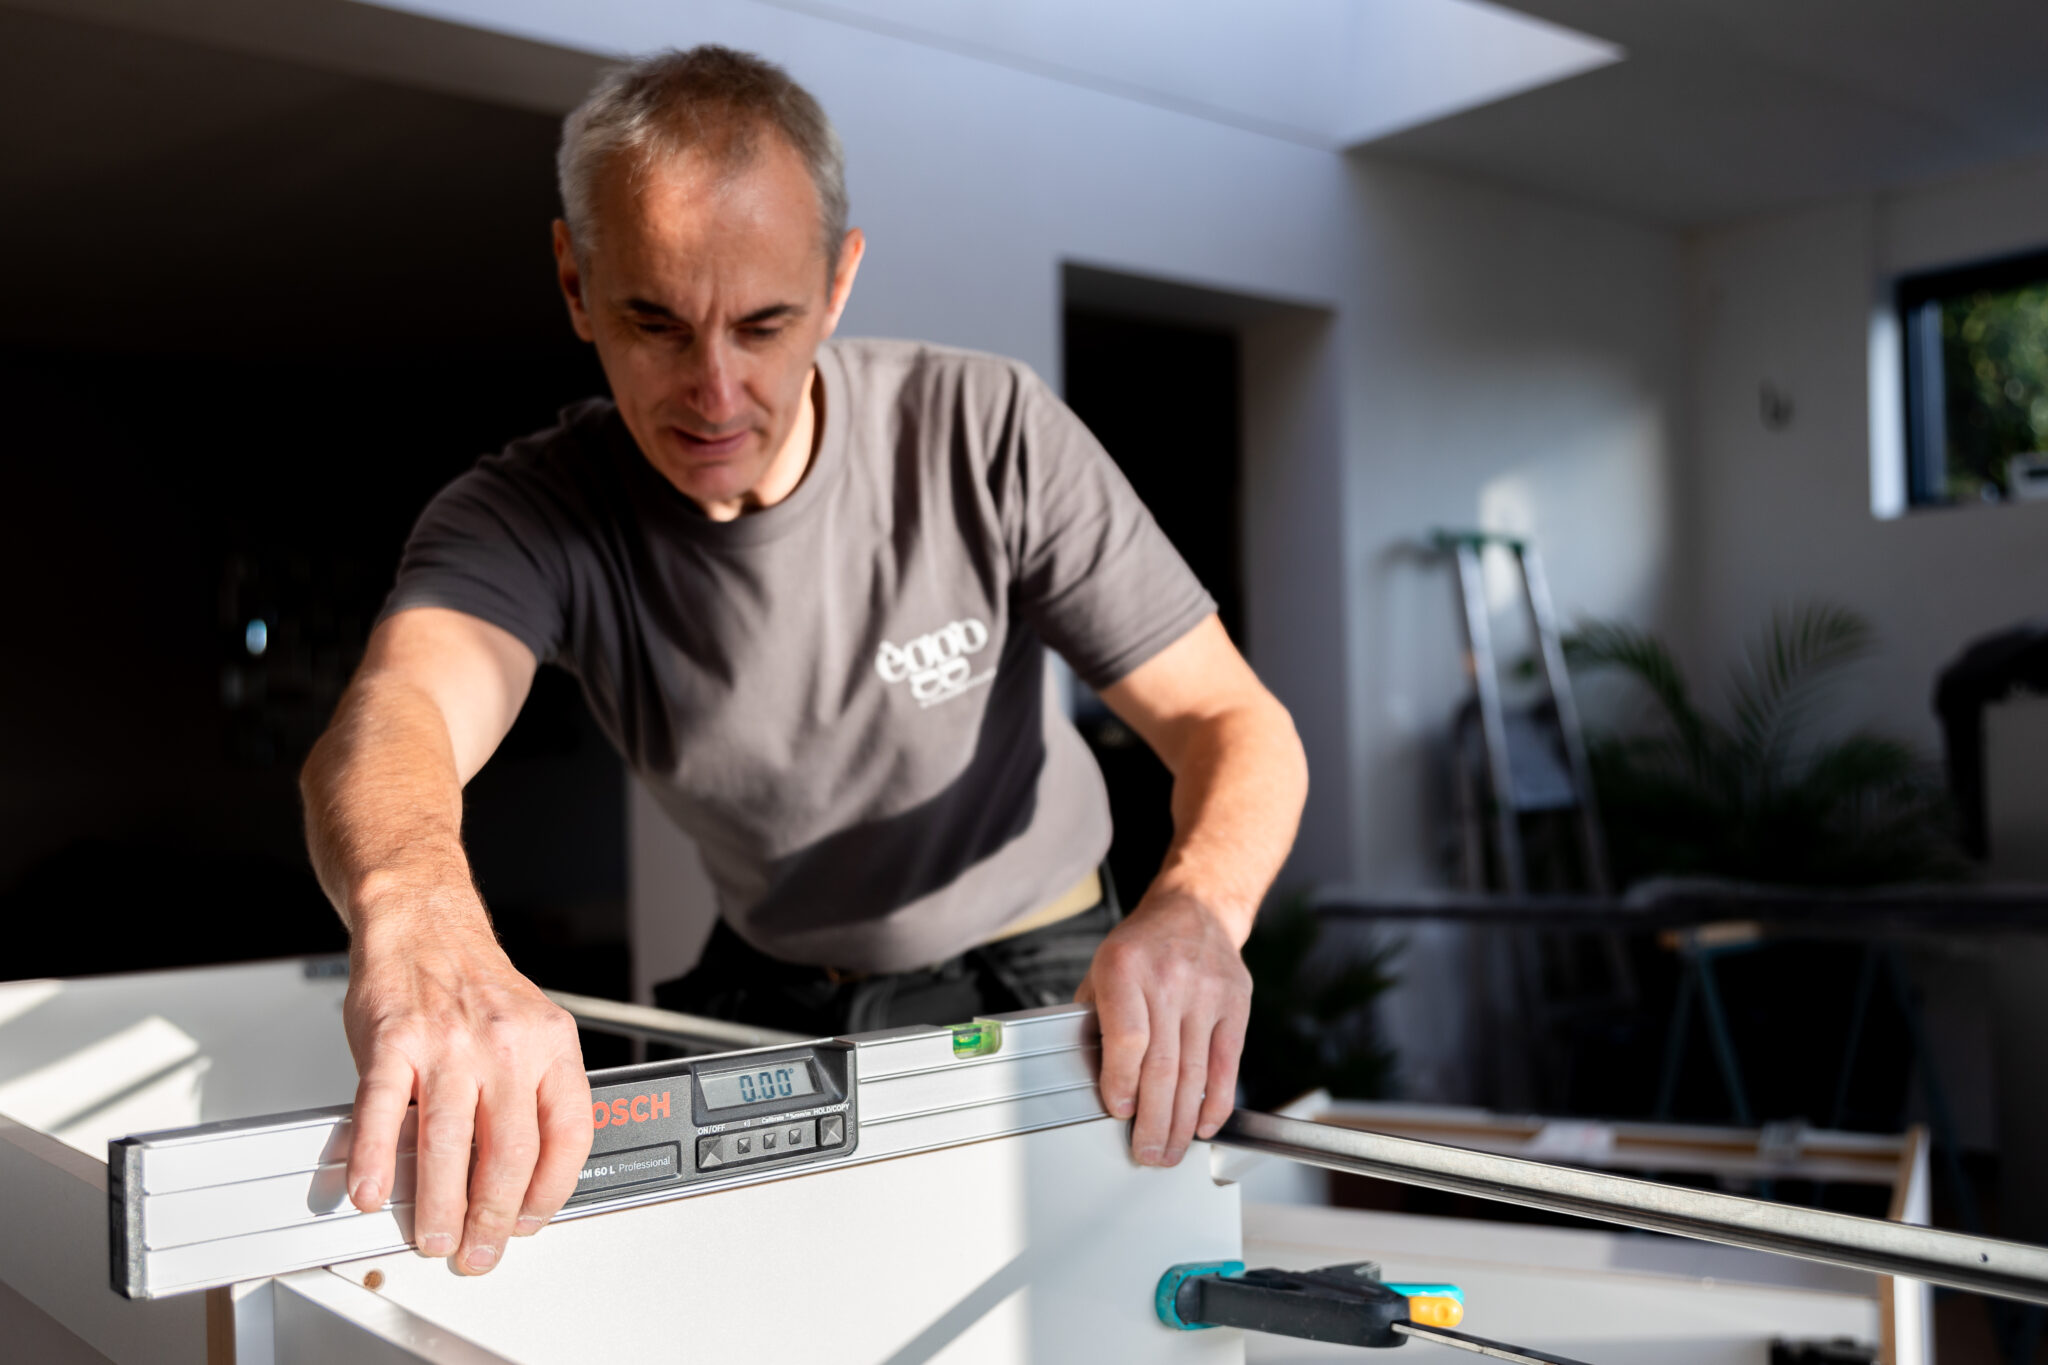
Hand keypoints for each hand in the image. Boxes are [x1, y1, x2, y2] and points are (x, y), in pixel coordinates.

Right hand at [342, 910, 591, 1274]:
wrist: (425, 923)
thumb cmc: (474, 986)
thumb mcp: (528, 1029)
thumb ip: (527, 1095)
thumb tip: (517, 1180)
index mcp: (551, 1045)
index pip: (569, 1134)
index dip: (551, 1191)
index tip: (530, 1221)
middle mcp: (506, 1044)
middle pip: (509, 1151)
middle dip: (492, 1217)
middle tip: (476, 1250)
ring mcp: (449, 1042)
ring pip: (448, 1142)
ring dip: (439, 1204)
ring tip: (432, 1236)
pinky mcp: (393, 1038)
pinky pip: (383, 1108)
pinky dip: (372, 1157)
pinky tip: (370, 1190)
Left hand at [1074, 889, 1251, 1167]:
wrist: (1195, 910)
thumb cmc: (1140, 947)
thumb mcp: (1102, 969)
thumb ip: (1095, 1020)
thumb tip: (1092, 1081)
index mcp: (1125, 969)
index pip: (1127, 1038)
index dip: (1122, 1082)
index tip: (1118, 1111)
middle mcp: (1168, 981)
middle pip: (1163, 1065)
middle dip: (1154, 1120)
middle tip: (1147, 1153)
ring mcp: (1207, 994)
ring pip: (1195, 1073)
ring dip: (1183, 1122)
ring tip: (1170, 1152)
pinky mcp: (1235, 1005)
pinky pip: (1227, 1064)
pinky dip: (1217, 1102)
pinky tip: (1205, 1126)